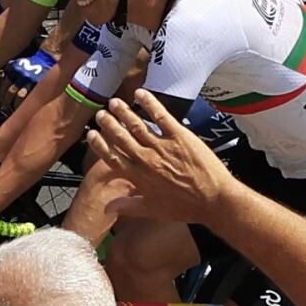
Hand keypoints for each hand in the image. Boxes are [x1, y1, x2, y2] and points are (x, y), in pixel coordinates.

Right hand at [78, 88, 237, 226]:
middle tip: (101, 114)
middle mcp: (147, 160)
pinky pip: (161, 116)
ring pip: (137, 125)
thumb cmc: (186, 208)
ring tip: (114, 103)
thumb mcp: (154, 211)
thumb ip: (129, 207)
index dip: (100, 145)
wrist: (214, 200)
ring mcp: (162, 146)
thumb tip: (108, 208)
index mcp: (139, 177)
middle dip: (109, 124)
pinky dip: (149, 103)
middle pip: (121, 137)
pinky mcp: (179, 136)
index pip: (112, 157)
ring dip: (124, 112)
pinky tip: (140, 94)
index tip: (91, 134)